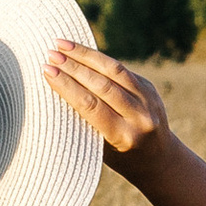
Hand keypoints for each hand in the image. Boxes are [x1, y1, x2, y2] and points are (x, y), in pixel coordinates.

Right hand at [42, 39, 172, 175]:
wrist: (158, 160)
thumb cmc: (119, 158)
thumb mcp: (100, 148)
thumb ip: (86, 121)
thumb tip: (58, 87)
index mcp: (124, 137)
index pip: (90, 105)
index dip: (67, 86)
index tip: (47, 71)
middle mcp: (139, 117)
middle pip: (101, 84)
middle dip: (73, 67)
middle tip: (51, 54)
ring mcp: (148, 100)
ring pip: (114, 70)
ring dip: (85, 55)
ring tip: (63, 45)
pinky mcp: (150, 88)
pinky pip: (121, 69)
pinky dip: (99, 59)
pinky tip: (81, 51)